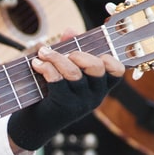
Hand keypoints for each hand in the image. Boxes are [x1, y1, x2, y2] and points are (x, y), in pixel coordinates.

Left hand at [7, 34, 124, 151]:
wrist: (35, 125)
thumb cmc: (52, 93)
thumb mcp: (64, 71)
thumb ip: (69, 49)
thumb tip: (70, 29)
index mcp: (100, 87)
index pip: (117, 72)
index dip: (110, 58)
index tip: (94, 52)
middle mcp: (95, 97)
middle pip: (97, 67)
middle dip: (79, 53)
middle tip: (64, 53)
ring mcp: (80, 103)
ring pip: (74, 73)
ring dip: (56, 57)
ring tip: (43, 53)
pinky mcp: (63, 107)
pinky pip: (57, 80)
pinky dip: (45, 67)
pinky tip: (36, 64)